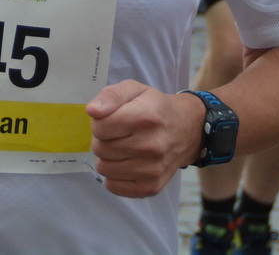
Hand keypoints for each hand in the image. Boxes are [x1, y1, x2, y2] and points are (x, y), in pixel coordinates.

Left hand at [87, 81, 204, 197]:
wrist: (186, 130)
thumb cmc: (154, 107)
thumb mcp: (134, 90)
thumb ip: (111, 95)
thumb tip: (92, 111)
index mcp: (145, 117)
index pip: (100, 127)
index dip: (101, 122)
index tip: (113, 119)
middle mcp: (151, 146)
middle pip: (100, 148)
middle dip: (103, 139)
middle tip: (119, 134)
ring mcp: (152, 170)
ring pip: (104, 169)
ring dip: (108, 158)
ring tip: (122, 148)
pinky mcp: (151, 187)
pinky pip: (113, 186)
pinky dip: (114, 176)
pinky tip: (126, 163)